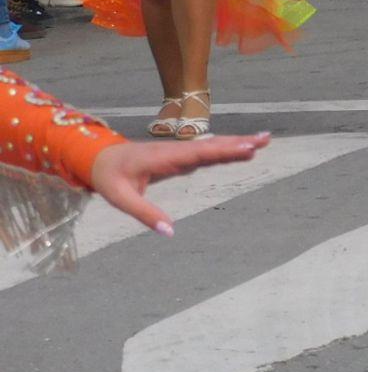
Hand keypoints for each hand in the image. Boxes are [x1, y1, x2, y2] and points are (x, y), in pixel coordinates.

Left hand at [90, 133, 271, 234]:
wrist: (99, 158)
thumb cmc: (109, 178)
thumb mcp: (121, 198)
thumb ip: (145, 214)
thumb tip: (170, 232)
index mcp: (164, 158)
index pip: (198, 154)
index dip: (223, 151)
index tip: (246, 148)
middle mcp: (176, 151)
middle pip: (212, 146)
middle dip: (238, 143)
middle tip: (265, 140)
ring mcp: (179, 152)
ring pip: (212, 147)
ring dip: (236, 143)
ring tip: (262, 141)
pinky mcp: (180, 157)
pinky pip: (207, 152)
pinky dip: (225, 149)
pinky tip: (240, 149)